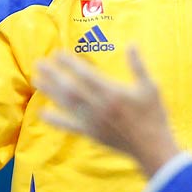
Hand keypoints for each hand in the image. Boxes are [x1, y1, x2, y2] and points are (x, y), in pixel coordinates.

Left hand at [35, 47, 180, 175]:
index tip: (57, 53)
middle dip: (54, 74)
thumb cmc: (154, 116)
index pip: (86, 75)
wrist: (152, 148)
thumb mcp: (150, 88)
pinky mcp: (91, 134)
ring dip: (50, 91)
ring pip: (66, 104)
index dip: (70, 63)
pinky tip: (42, 113)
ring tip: (36, 79)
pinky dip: (55, 119)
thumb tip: (132, 43)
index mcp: (113, 93)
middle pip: (70, 88)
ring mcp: (93, 122)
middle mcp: (99, 107)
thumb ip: (138, 66)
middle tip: (39, 63)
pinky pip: (69, 126)